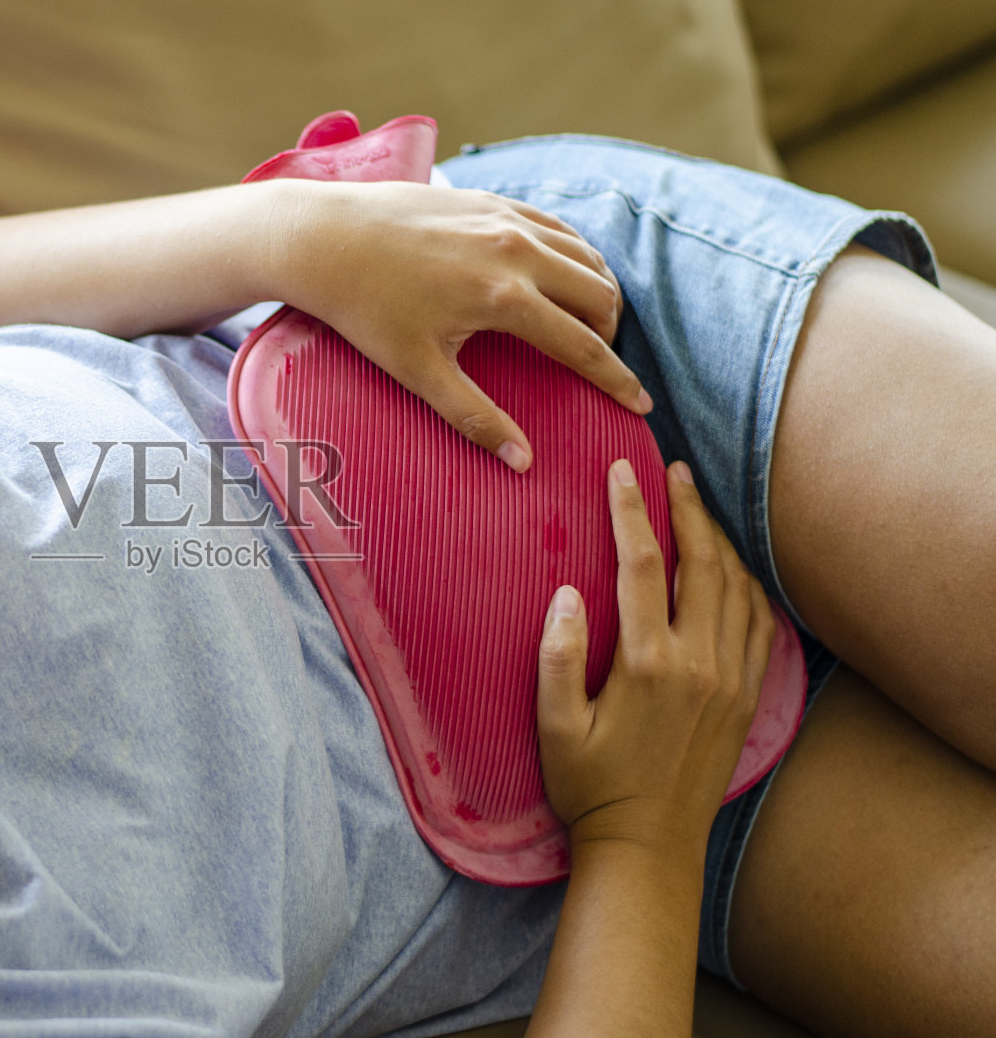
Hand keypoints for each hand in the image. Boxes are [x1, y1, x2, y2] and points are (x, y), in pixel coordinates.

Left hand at [273, 180, 646, 471]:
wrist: (326, 238)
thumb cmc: (366, 310)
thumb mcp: (417, 371)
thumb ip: (473, 417)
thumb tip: (522, 462)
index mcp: (505, 297)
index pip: (583, 345)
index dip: (617, 380)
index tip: (641, 406)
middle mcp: (517, 251)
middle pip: (599, 295)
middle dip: (611, 334)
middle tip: (602, 365)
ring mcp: (507, 218)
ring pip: (586, 256)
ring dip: (599, 292)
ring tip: (590, 326)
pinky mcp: (493, 200)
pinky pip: (558, 228)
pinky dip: (575, 256)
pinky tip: (564, 278)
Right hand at [535, 459, 774, 854]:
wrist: (647, 846)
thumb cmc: (590, 787)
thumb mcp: (555, 727)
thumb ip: (559, 658)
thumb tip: (567, 593)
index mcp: (648, 665)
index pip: (642, 565)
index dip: (632, 511)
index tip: (621, 471)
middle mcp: (698, 665)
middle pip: (702, 562)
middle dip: (686, 507)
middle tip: (670, 469)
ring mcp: (731, 680)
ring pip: (737, 587)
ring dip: (718, 538)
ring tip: (696, 505)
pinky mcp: (748, 697)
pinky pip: (760, 624)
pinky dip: (748, 583)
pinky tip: (730, 567)